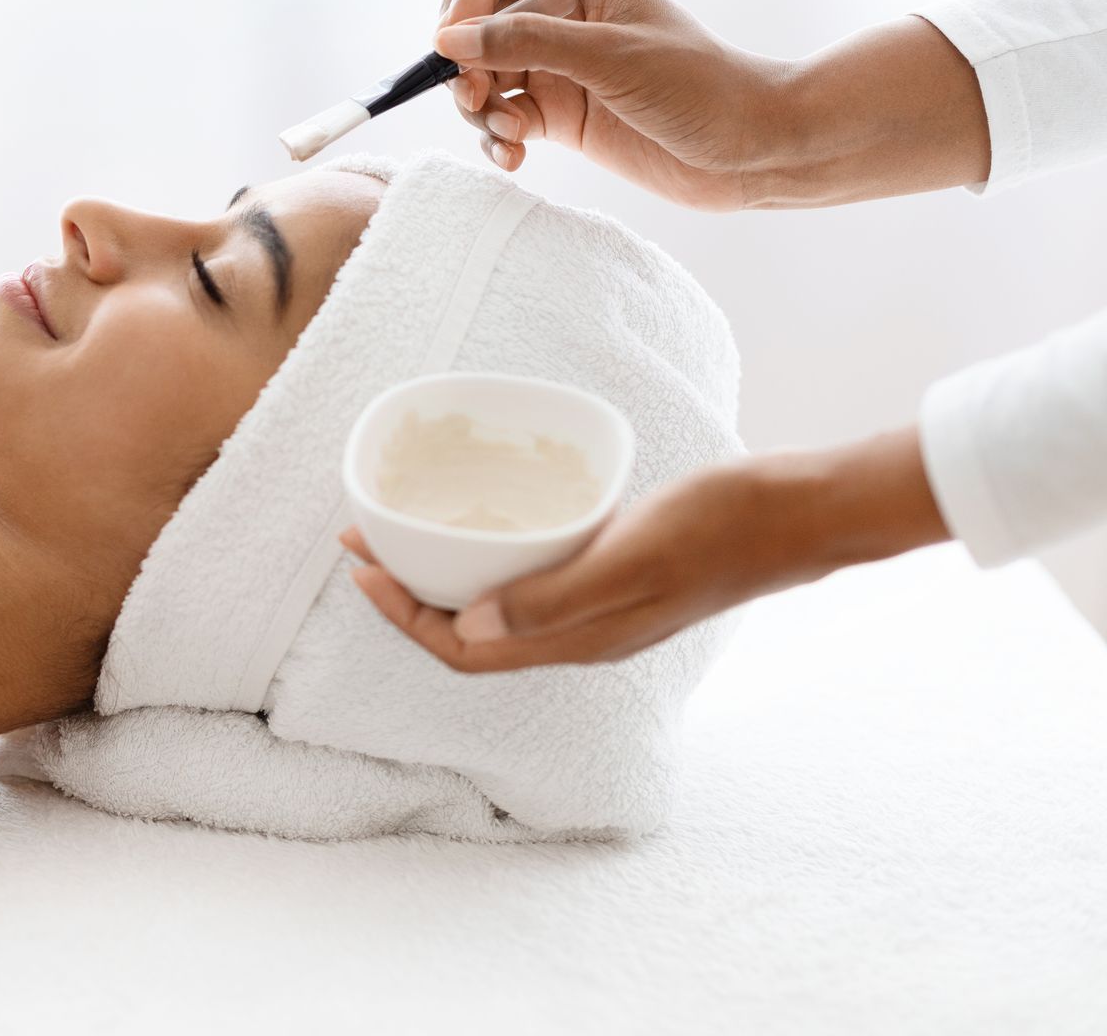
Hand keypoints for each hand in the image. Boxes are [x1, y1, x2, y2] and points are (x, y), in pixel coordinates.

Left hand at [340, 428, 949, 671]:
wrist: (799, 514)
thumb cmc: (721, 527)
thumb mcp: (631, 556)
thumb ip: (553, 598)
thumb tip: (466, 624)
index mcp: (579, 641)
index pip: (466, 650)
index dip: (406, 619)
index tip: (364, 570)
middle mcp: (583, 634)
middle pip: (472, 633)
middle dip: (411, 595)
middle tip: (365, 541)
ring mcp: (602, 608)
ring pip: (500, 607)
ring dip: (446, 576)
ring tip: (406, 533)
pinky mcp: (618, 575)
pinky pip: (535, 579)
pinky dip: (494, 556)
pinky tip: (488, 521)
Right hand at [436, 0, 990, 209]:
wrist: (750, 151)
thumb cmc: (700, 89)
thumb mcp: (608, 56)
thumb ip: (524, 42)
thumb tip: (447, 39)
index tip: (456, 43)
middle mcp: (559, 16)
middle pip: (471, 20)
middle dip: (464, 62)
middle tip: (480, 99)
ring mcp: (556, 66)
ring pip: (479, 75)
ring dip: (479, 108)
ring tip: (508, 134)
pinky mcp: (558, 114)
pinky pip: (501, 119)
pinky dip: (496, 140)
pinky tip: (515, 158)